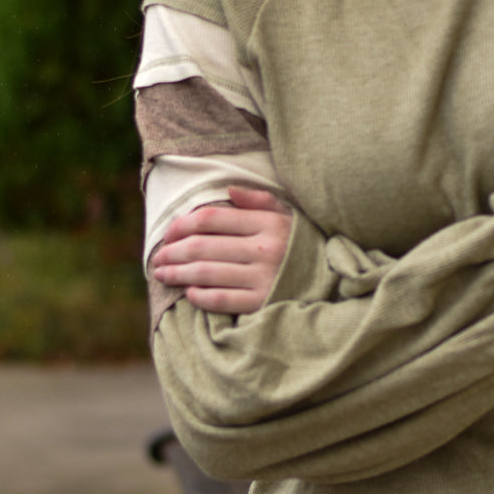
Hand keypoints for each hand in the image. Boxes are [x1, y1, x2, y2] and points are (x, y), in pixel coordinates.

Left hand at [151, 186, 291, 313]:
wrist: (336, 282)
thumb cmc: (305, 246)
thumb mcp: (289, 216)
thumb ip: (260, 201)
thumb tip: (229, 191)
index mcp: (268, 223)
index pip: (212, 219)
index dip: (182, 225)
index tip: (168, 233)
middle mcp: (264, 249)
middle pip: (202, 247)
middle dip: (173, 252)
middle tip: (157, 258)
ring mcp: (263, 277)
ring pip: (206, 273)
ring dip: (177, 274)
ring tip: (162, 275)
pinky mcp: (262, 303)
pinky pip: (221, 299)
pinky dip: (200, 296)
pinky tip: (190, 293)